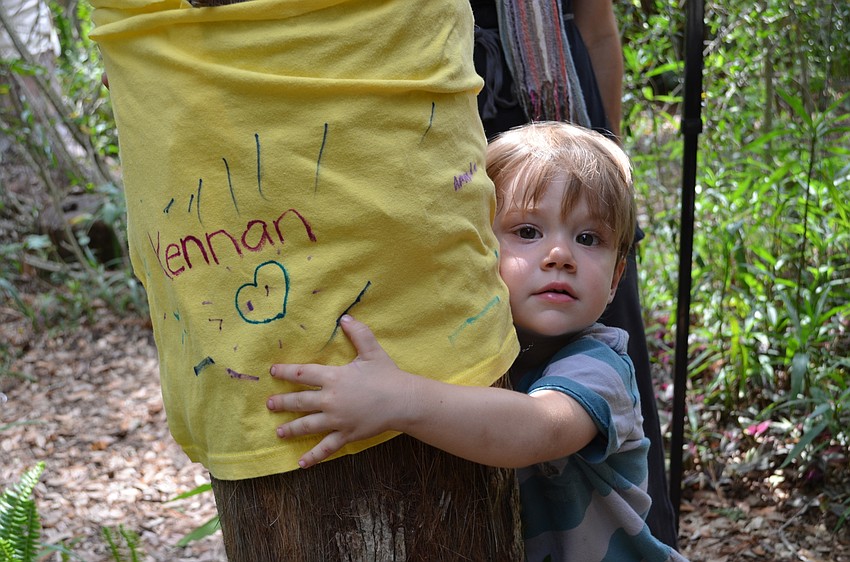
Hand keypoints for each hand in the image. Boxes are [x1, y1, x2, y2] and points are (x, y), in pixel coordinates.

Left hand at [268, 315, 413, 467]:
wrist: (403, 401)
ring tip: (279, 432)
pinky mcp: (346, 434)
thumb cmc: (387, 375)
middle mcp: (330, 399)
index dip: (286, 371)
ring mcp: (337, 420)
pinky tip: (301, 463)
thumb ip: (358, 333)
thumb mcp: (372, 350)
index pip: (303, 373)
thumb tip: (345, 317)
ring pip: (308, 425)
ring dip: (291, 428)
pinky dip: (313, 456)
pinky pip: (326, 447)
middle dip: (283, 402)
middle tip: (270, 404)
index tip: (273, 371)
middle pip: (300, 401)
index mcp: (334, 377)